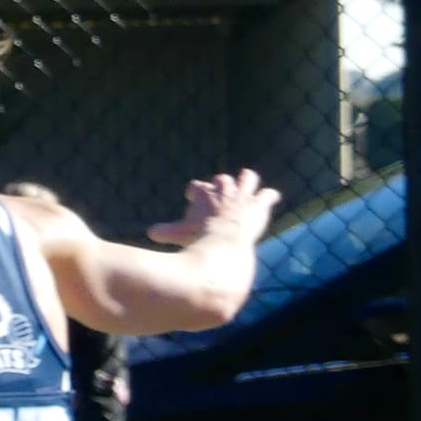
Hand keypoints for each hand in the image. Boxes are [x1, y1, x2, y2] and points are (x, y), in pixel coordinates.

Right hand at [148, 169, 278, 248]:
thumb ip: (164, 232)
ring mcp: (243, 196)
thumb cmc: (198, 237)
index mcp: (203, 194)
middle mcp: (224, 190)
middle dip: (221, 185)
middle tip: (220, 195)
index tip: (192, 199)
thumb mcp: (177, 234)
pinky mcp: (259, 205)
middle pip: (222, 180)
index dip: (194, 193)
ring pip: (248, 179)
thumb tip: (150, 233)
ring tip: (247, 184)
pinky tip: (270, 200)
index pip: (196, 187)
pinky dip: (268, 198)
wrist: (224, 242)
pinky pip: (267, 195)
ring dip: (247, 181)